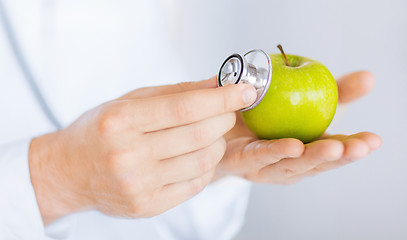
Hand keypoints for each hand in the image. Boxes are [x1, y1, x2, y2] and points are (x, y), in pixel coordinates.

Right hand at [29, 77, 256, 224]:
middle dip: (225, 118)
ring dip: (219, 143)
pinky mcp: (146, 206)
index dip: (222, 98)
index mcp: (121, 121)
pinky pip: (194, 184)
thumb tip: (217, 83)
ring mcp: (137, 184)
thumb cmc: (100, 131)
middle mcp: (127, 154)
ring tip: (213, 133)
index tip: (244, 91)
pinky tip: (200, 154)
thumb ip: (175, 92)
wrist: (69, 171)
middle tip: (229, 110)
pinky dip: (207, 166)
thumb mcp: (130, 101)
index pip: (185, 107)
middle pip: (199, 134)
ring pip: (202, 161)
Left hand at [217, 71, 381, 183]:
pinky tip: (292, 146)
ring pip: (291, 165)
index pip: (334, 150)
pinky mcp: (242, 162)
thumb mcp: (301, 98)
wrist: (219, 119)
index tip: (374, 140)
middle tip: (358, 147)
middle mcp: (288, 163)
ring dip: (312, 158)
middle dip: (338, 156)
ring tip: (332, 148)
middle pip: (315, 163)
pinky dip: (276, 152)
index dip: (354, 147)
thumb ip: (333, 91)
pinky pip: (259, 156)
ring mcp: (265, 167)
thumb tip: (369, 78)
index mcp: (305, 149)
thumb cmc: (265, 114)